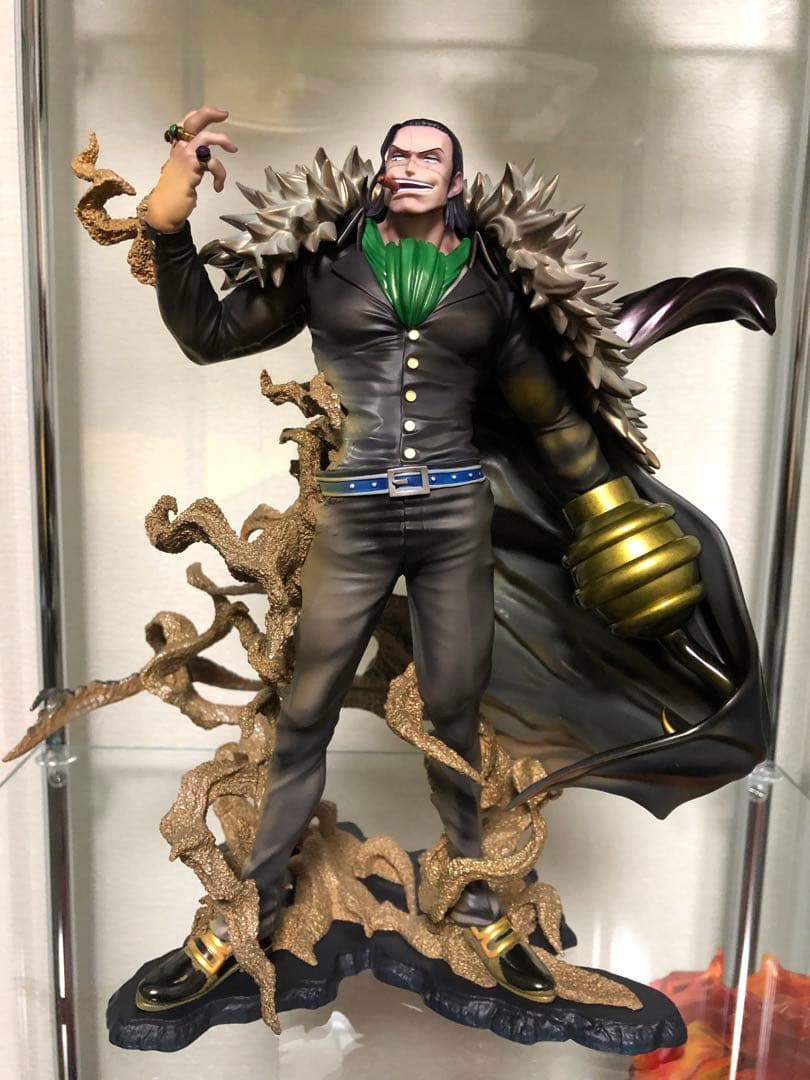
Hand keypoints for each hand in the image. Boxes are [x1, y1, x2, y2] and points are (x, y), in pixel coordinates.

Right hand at [144, 105, 237, 232]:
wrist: (167, 208)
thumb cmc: (176, 192)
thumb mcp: (183, 170)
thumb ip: (192, 158)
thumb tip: (205, 154)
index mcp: (177, 147)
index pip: (186, 123)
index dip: (201, 115)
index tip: (217, 114)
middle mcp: (179, 147)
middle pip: (193, 122)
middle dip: (210, 114)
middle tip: (225, 114)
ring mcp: (185, 156)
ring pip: (205, 138)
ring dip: (222, 140)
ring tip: (233, 149)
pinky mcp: (192, 168)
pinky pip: (213, 164)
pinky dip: (220, 175)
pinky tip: (218, 187)